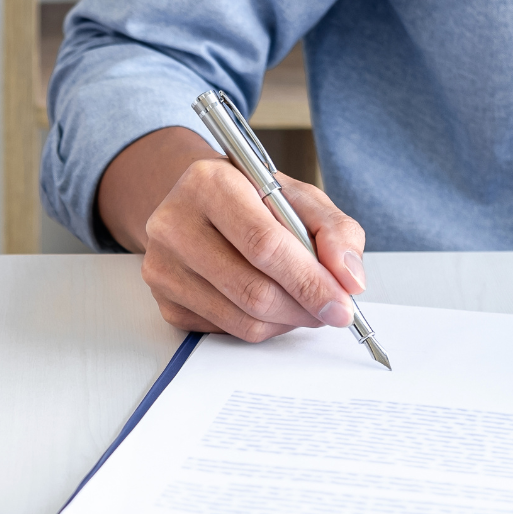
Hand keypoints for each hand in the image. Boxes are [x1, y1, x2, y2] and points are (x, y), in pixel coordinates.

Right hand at [96, 126, 366, 340]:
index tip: (342, 303)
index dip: (309, 281)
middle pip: (252, 289)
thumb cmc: (249, 198)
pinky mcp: (164, 302)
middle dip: (303, 307)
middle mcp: (173, 225)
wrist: (198, 205)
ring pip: (241, 318)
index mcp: (207, 183)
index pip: (264, 244)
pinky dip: (261, 326)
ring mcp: (163, 267)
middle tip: (331, 310)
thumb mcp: (299, 197)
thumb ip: (335, 231)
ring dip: (286, 321)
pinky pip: (226, 330)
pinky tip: (271, 305)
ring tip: (304, 305)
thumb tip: (349, 280)